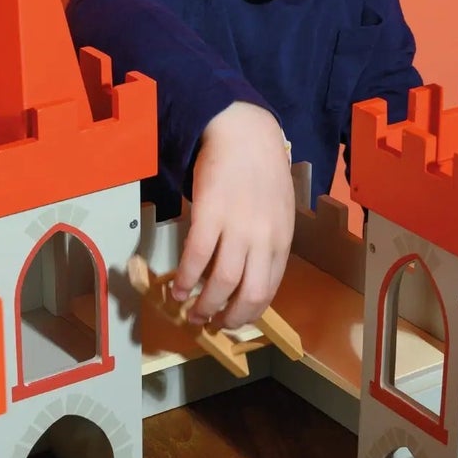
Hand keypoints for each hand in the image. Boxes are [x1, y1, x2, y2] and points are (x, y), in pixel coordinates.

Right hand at [175, 102, 295, 330]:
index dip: (249, 312)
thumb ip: (268, 242)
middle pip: (249, 294)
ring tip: (191, 311)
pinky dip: (184, 278)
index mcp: (281, 241)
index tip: (233, 320)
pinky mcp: (210, 215)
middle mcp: (263, 239)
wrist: (244, 133)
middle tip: (212, 324)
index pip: (268, 290)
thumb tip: (249, 273)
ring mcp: (237, 227)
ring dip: (204, 304)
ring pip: (221, 283)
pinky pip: (196, 257)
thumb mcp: (278, 212)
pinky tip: (176, 287)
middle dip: (229, 318)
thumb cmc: (262, 171)